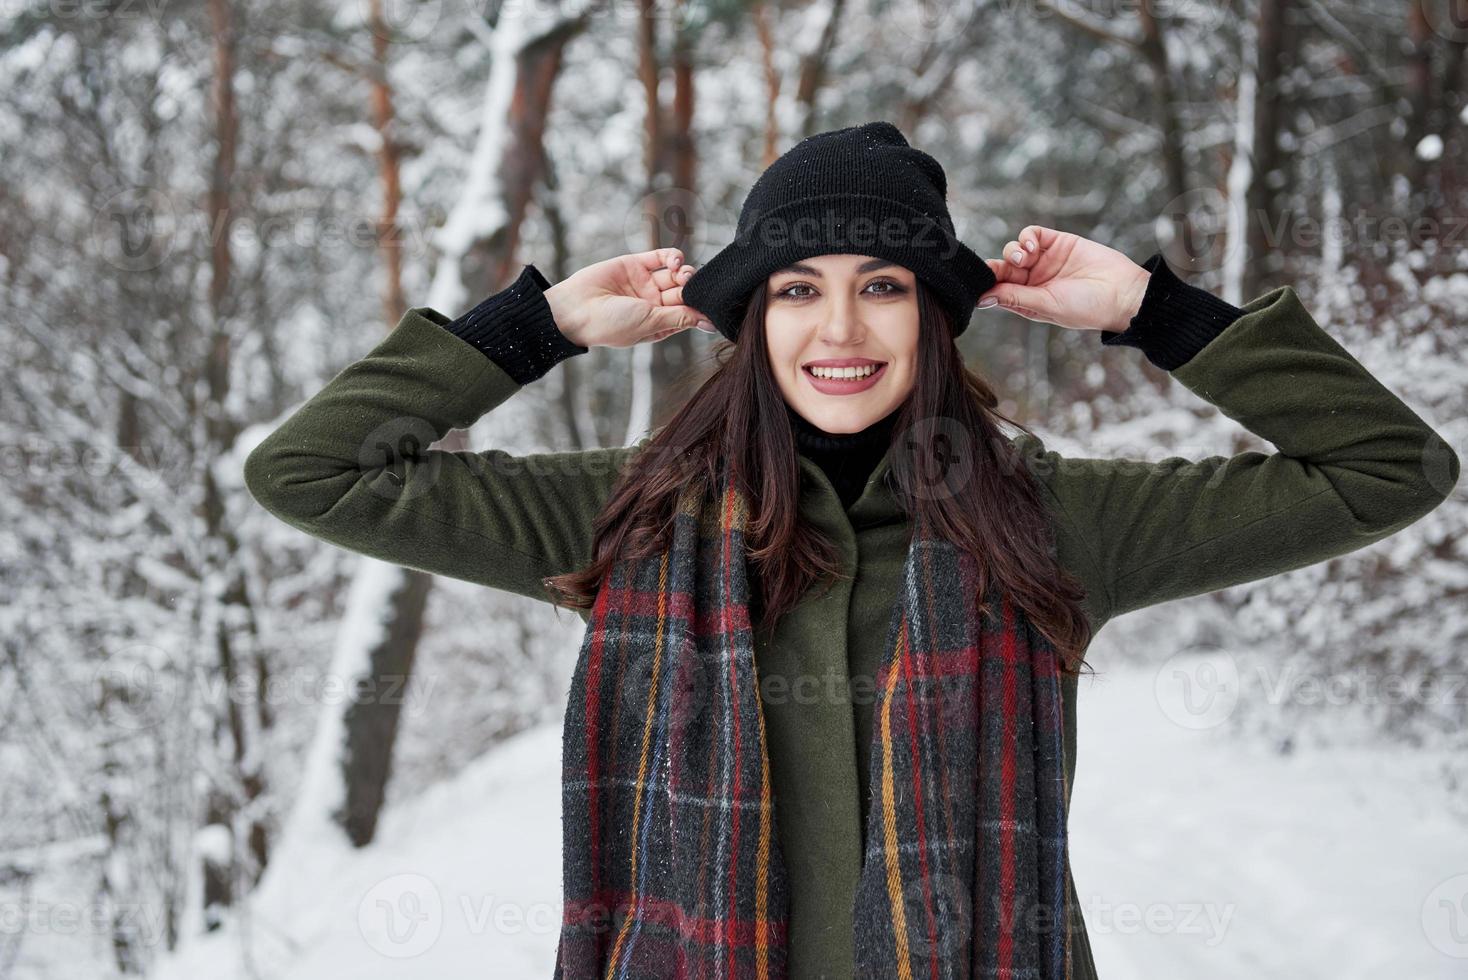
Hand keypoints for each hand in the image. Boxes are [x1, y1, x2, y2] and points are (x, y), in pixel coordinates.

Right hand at [542, 247, 715, 348]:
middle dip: (693, 289)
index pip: (687, 314)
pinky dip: (673, 257)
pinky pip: (660, 257)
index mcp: (658, 324)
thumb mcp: (651, 323)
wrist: (577, 308)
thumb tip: (710, 322)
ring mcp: (644, 284)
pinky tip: (676, 261)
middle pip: (683, 293)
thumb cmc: (611, 325)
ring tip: (682, 274)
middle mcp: (652, 304)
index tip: (712, 305)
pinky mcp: (635, 264)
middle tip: (696, 287)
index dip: (700, 308)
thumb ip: (680, 317)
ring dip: (685, 273)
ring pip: (674, 275)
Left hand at [975, 226, 1150, 332]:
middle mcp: (1033, 280)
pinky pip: (1032, 234)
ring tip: (1024, 256)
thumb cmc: (1087, 308)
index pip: (998, 289)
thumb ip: (1014, 298)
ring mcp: (1045, 260)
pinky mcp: (1058, 242)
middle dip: (999, 265)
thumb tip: (982, 298)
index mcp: (1028, 300)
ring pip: (1014, 249)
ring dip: (1013, 250)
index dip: (988, 283)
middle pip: (1003, 267)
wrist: (1123, 292)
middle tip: (1007, 266)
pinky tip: (1031, 245)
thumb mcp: (1046, 305)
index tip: (981, 280)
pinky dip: (1026, 236)